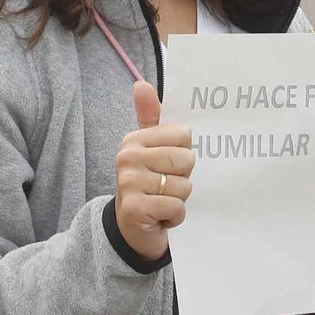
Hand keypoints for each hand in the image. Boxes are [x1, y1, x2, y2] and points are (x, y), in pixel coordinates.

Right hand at [114, 81, 191, 262]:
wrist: (133, 229)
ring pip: (183, 186)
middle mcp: (127, 158)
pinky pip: (176, 207)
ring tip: (164, 201)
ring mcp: (129, 182)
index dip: (186, 154)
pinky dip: (176, 216)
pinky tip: (162, 216)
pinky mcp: (135, 208)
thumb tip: (141, 84)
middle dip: (184, 178)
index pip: (184, 135)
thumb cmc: (149, 185)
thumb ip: (151, 119)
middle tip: (168, 187)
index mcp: (135, 140)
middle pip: (186, 160)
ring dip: (180, 200)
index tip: (170, 166)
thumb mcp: (152, 151)